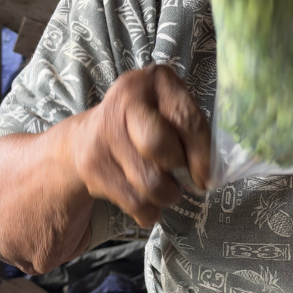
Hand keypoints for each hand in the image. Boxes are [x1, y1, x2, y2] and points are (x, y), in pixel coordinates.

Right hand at [68, 65, 210, 230]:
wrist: (86, 138)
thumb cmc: (144, 126)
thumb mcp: (170, 115)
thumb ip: (190, 135)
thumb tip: (204, 176)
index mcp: (157, 81)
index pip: (186, 119)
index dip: (202, 155)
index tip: (206, 178)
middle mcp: (126, 100)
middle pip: (158, 145)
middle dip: (178, 173)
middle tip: (182, 180)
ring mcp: (104, 131)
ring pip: (148, 182)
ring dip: (165, 196)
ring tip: (164, 190)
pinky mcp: (92, 163)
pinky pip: (133, 202)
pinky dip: (148, 211)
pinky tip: (147, 202)